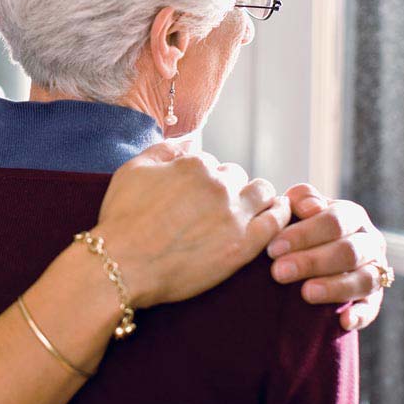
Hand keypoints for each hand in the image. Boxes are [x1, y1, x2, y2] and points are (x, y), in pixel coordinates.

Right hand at [93, 142, 292, 308]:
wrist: (123, 264)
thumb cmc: (122, 219)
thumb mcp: (133, 169)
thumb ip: (165, 149)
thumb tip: (190, 139)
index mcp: (194, 164)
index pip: (209, 162)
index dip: (201, 178)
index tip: (193, 196)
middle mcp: (219, 184)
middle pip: (236, 175)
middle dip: (227, 186)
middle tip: (213, 207)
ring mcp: (234, 215)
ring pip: (262, 191)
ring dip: (256, 195)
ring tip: (249, 208)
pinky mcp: (244, 245)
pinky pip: (276, 220)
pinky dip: (280, 212)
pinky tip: (278, 212)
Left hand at [266, 183, 387, 330]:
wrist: (311, 252)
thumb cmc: (301, 225)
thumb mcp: (298, 207)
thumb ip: (301, 199)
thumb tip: (309, 207)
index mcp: (352, 215)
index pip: (333, 221)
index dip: (304, 234)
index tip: (273, 249)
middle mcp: (369, 241)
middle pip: (348, 251)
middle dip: (312, 262)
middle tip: (278, 272)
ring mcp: (375, 270)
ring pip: (364, 279)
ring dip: (335, 287)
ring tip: (306, 293)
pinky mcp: (374, 298)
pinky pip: (372, 308)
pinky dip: (361, 315)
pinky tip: (344, 321)